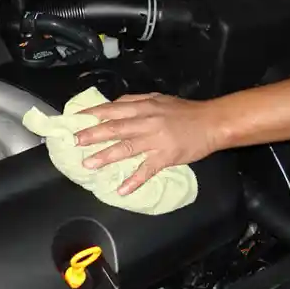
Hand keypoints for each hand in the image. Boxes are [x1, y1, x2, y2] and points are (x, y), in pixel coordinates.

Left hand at [74, 93, 221, 194]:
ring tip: (89, 165)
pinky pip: (147, 169)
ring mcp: (156, 140)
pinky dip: (134, 180)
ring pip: (126, 148)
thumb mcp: (158, 99)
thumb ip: (135, 102)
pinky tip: (121, 189)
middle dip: (93, 135)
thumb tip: (112, 106)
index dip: (94, 115)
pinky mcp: (166, 156)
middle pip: (115, 128)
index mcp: (144, 107)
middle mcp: (147, 122)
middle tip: (76, 142)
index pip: (113, 110)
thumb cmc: (184, 111)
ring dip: (106, 157)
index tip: (77, 120)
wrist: (213, 122)